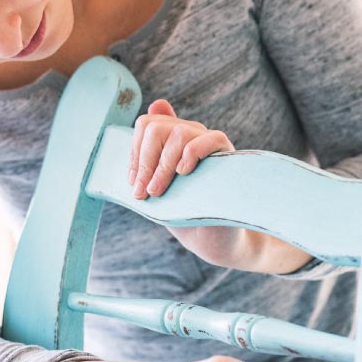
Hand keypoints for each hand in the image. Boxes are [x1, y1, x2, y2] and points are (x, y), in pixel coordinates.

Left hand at [128, 100, 311, 271]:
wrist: (212, 237)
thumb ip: (146, 159)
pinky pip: (210, 139)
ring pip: (180, 133)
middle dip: (145, 162)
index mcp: (172, 139)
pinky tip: (184, 173)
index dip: (135, 152)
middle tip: (143, 192)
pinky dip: (192, 153)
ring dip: (163, 165)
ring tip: (158, 191)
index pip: (146, 125)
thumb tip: (137, 124)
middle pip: (157, 127)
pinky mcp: (227, 154)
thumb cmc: (184, 211)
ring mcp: (209, 143)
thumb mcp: (157, 185)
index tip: (133, 182)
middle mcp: (190, 135)